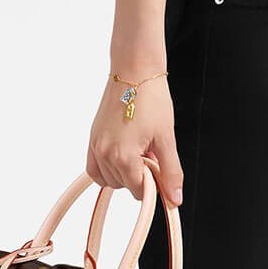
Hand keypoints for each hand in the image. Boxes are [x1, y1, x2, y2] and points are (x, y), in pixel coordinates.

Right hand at [87, 74, 182, 205]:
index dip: (154, 183)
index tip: (161, 167)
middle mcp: (104, 154)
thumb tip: (175, 198)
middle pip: (123, 186)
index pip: (139, 191)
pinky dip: (107, 168)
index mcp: (123, 156)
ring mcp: (95, 146)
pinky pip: (94, 168)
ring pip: (108, 179)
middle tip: (151, 154)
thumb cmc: (151, 99)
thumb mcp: (166, 139)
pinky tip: (122, 155)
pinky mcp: (92, 138)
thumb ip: (170, 172)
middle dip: (139, 176)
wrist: (134, 70)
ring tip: (138, 150)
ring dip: (124, 172)